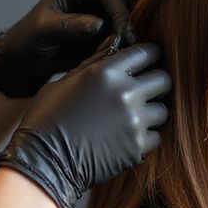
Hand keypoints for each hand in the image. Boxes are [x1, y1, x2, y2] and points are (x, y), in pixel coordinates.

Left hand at [0, 0, 136, 97]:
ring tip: (123, 45)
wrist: (24, 61)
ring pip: (130, 3)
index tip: (122, 35)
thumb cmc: (27, 41)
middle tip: (127, 37)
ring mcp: (99, 6)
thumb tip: (99, 24)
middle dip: (131, 9)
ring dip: (131, 22)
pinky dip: (127, 34)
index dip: (120, 10)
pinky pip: (125, 24)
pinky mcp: (105, 24)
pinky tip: (120, 50)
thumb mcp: (43, 32)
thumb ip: (70, 26)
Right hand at [0, 42, 169, 207]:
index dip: (150, 56)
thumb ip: (94, 63)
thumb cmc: (47, 119)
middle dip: (155, 84)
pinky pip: (155, 137)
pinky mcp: (137, 147)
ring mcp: (134, 121)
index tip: (148, 64)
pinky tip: (126, 139)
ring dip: (151, 113)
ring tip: (132, 119)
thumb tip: (115, 45)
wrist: (43, 161)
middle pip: (163, 80)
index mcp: (106, 72)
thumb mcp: (65, 81)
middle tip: (144, 93)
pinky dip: (145, 138)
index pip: (147, 52)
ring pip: (162, 110)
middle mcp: (125, 93)